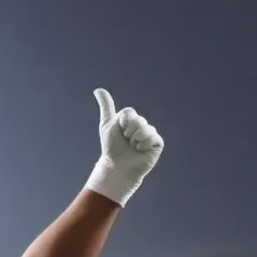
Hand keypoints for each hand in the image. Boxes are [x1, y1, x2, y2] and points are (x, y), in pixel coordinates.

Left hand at [85, 88, 163, 206]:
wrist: (117, 166)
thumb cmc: (111, 147)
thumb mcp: (107, 124)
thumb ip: (107, 106)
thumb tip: (98, 89)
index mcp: (131, 119)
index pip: (128, 112)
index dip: (121, 123)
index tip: (118, 132)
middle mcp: (142, 125)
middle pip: (136, 119)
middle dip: (127, 132)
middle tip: (126, 142)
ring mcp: (150, 134)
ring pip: (144, 128)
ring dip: (134, 139)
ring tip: (133, 147)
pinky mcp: (157, 143)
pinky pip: (152, 137)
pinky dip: (143, 144)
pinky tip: (140, 151)